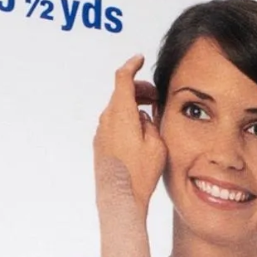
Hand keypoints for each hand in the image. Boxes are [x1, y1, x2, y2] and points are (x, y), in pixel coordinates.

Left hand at [93, 54, 164, 212]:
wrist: (119, 197)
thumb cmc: (139, 172)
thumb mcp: (156, 143)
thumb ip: (150, 122)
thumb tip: (143, 117)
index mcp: (120, 113)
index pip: (122, 79)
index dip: (131, 65)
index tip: (140, 59)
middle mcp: (107, 119)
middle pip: (120, 93)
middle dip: (139, 89)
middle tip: (155, 96)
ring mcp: (101, 131)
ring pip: (117, 108)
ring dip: (132, 105)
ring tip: (150, 114)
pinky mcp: (100, 143)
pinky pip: (113, 122)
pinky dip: (125, 118)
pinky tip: (139, 130)